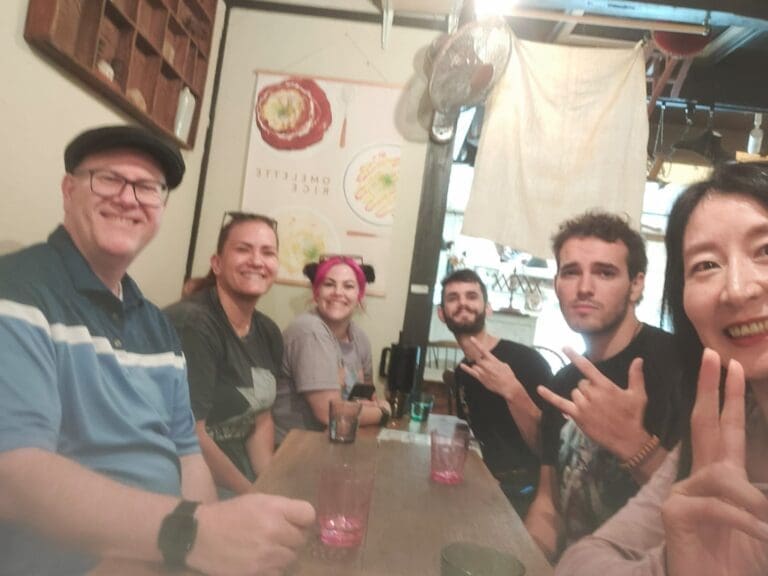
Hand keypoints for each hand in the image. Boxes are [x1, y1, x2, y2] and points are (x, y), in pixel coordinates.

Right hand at [189, 493, 314, 575]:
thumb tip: (303, 520)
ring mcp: (267, 554)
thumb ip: (281, 508)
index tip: (296, 522)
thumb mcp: (256, 501)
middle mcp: (274, 530)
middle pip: (302, 539)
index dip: (303, 519)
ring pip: (292, 557)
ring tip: (268, 549)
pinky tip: (261, 561)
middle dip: (292, 537)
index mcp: (274, 508)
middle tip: (279, 536)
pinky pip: (279, 572)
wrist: (199, 535)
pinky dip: (273, 568)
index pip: (309, 514)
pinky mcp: (258, 572)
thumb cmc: (228, 514)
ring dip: (284, 554)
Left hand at [459, 336, 525, 402]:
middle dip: (480, 361)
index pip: (483, 349)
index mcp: (492, 360)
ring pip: (474, 365)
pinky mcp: (480, 378)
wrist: (508, 386)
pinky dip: (466, 368)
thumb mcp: (504, 364)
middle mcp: (486, 364)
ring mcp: (482, 371)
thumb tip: (491, 361)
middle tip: (486, 366)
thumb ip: (495, 362)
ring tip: (486, 372)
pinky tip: (462, 365)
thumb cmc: (508, 375)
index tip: (471, 338)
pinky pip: (471, 372)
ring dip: (478, 367)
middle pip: (477, 359)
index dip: (476, 343)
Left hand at [536, 348, 647, 459]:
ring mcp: (583, 405)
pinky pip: (560, 403)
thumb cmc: (633, 416)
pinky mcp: (577, 416)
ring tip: (596, 408)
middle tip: (601, 401)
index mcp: (605, 386)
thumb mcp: (638, 395)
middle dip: (589, 388)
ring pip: (574, 393)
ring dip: (581, 397)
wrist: (628, 440)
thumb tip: (638, 359)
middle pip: (581, 383)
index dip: (575, 356)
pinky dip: (549, 396)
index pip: (587, 367)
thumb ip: (635, 376)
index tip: (565, 347)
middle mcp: (592, 394)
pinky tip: (539, 389)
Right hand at [662, 349, 767, 575]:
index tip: (731, 367)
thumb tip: (765, 483)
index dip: (728, 398)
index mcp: (718, 480)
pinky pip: (719, 506)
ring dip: (755, 505)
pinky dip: (746, 523)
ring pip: (725, 477)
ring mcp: (681, 495)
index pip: (721, 430)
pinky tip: (761, 535)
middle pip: (705, 425)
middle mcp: (698, 479)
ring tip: (766, 528)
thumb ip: (759, 501)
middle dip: (714, 390)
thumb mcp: (759, 526)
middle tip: (717, 355)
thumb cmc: (733, 565)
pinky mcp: (675, 513)